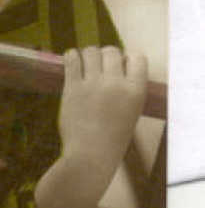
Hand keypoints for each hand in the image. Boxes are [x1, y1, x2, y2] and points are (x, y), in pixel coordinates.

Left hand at [28, 46, 147, 207]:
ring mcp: (93, 84)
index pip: (137, 58)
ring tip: (85, 63)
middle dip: (106, 55)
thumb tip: (116, 71)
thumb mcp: (130, 113)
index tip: (121, 64)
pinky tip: (72, 60)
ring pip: (91, 51)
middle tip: (100, 66)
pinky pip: (72, 59)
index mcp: (136, 91)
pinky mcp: (73, 87)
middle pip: (112, 51)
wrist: (90, 156)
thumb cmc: (112, 139)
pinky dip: (71, 56)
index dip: (128, 58)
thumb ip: (125, 92)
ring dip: (88, 55)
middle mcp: (116, 83)